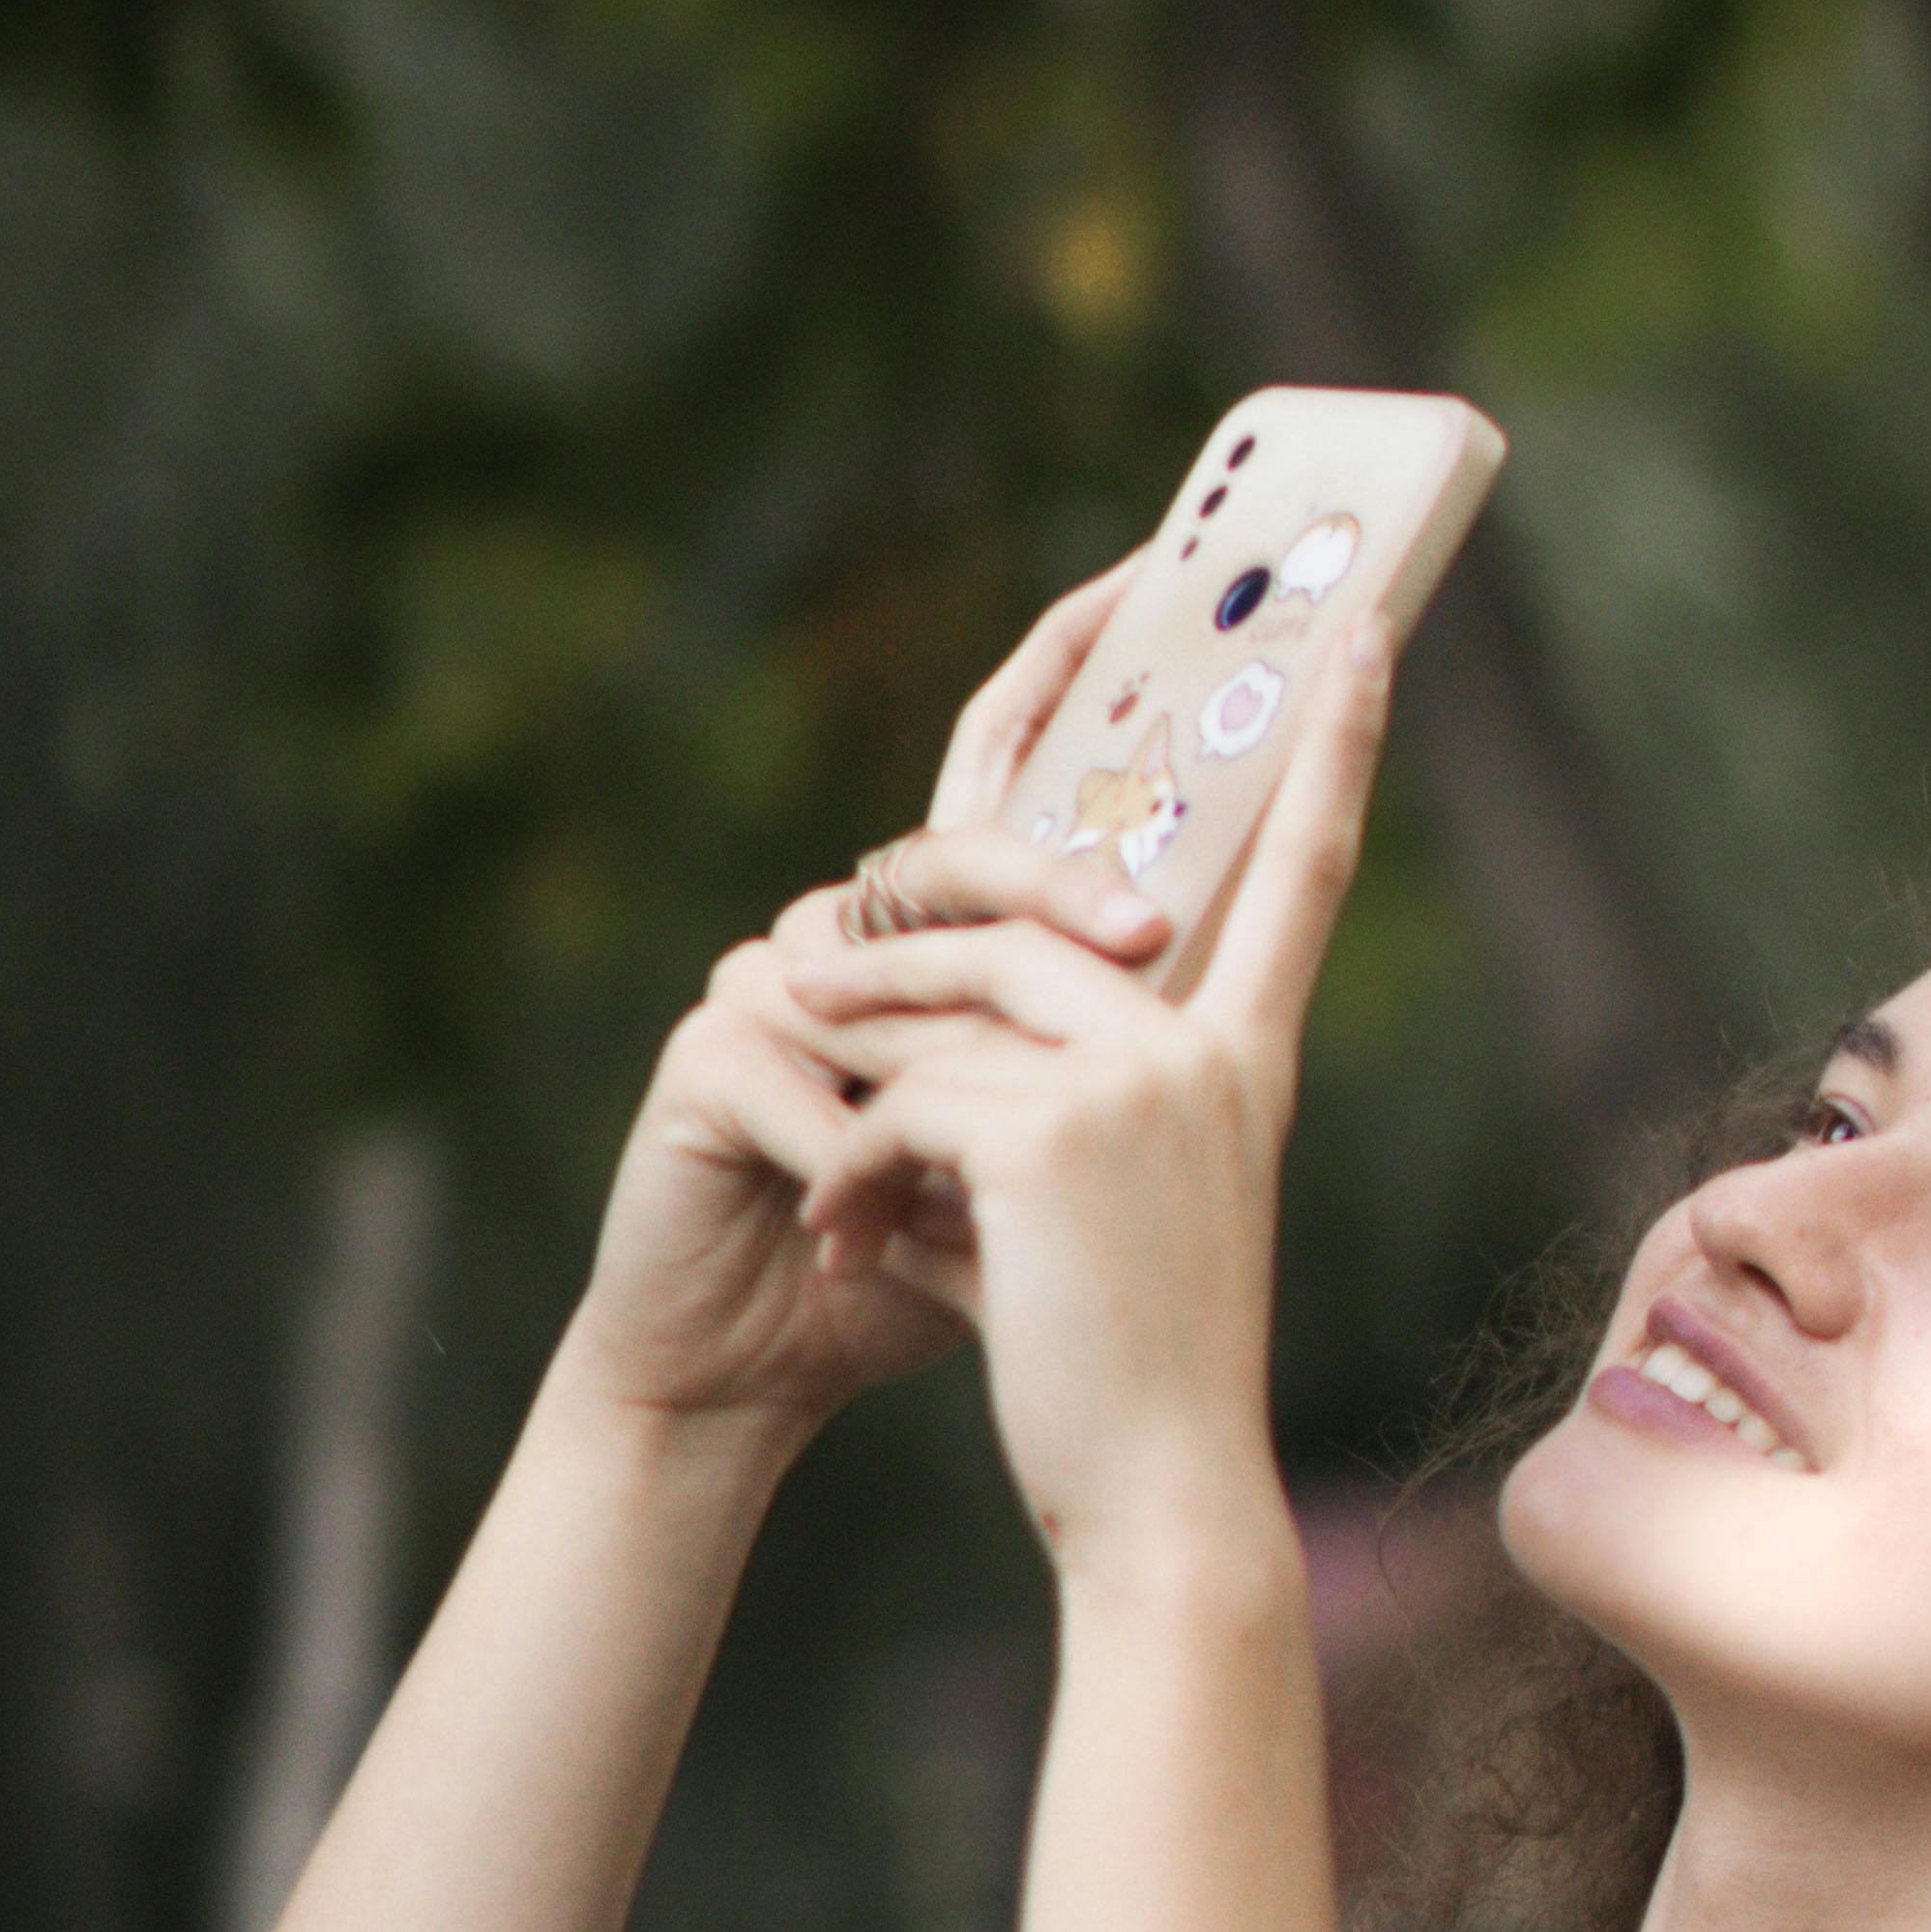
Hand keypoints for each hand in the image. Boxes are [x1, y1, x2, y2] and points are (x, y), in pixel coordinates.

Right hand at [562, 559, 1177, 1435]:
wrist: (759, 1369)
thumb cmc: (918, 1263)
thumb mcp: (1044, 1152)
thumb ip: (1100, 1048)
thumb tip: (1224, 945)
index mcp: (947, 933)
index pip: (1014, 758)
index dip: (1074, 656)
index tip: (1158, 561)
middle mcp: (856, 928)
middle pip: (963, 851)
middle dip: (1060, 888)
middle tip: (1149, 935)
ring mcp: (769, 977)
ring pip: (898, 973)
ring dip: (965, 1078)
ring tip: (1008, 1158)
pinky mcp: (706, 1056)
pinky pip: (818, 1083)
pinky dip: (869, 1165)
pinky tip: (875, 1233)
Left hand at [770, 609, 1395, 1561]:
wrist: (1160, 1500)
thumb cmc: (1130, 1384)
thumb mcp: (1117, 1218)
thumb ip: (1062, 1100)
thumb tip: (935, 1026)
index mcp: (1245, 1066)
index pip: (1304, 874)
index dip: (1337, 749)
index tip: (1365, 630)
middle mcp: (1208, 1053)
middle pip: (1038, 916)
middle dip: (901, 959)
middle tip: (800, 985)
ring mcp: (1136, 1084)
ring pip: (949, 1000)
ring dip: (857, 1067)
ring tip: (816, 1150)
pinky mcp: (1050, 1134)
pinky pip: (906, 1094)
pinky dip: (856, 1164)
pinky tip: (847, 1245)